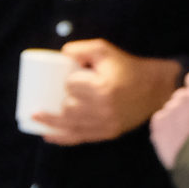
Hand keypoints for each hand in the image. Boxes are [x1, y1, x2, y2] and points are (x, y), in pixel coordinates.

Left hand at [31, 40, 180, 145]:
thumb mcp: (105, 50)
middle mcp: (103, 108)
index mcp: (103, 87)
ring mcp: (105, 123)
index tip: (70, 78)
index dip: (67, 82)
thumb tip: (60, 55)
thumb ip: (81, 49)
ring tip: (34, 118)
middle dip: (59, 102)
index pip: (72, 86)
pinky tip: (48, 135)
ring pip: (70, 126)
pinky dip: (62, 138)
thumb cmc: (128, 68)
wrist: (155, 89)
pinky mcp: (108, 133)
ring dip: (50, 123)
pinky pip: (81, 138)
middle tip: (54, 95)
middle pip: (68, 108)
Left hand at [148, 69, 188, 167]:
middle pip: (183, 95)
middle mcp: (185, 96)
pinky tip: (177, 141)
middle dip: (188, 106)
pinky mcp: (158, 122)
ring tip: (188, 138)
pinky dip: (166, 129)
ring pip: (172, 109)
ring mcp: (169, 109)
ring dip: (177, 118)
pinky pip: (161, 120)